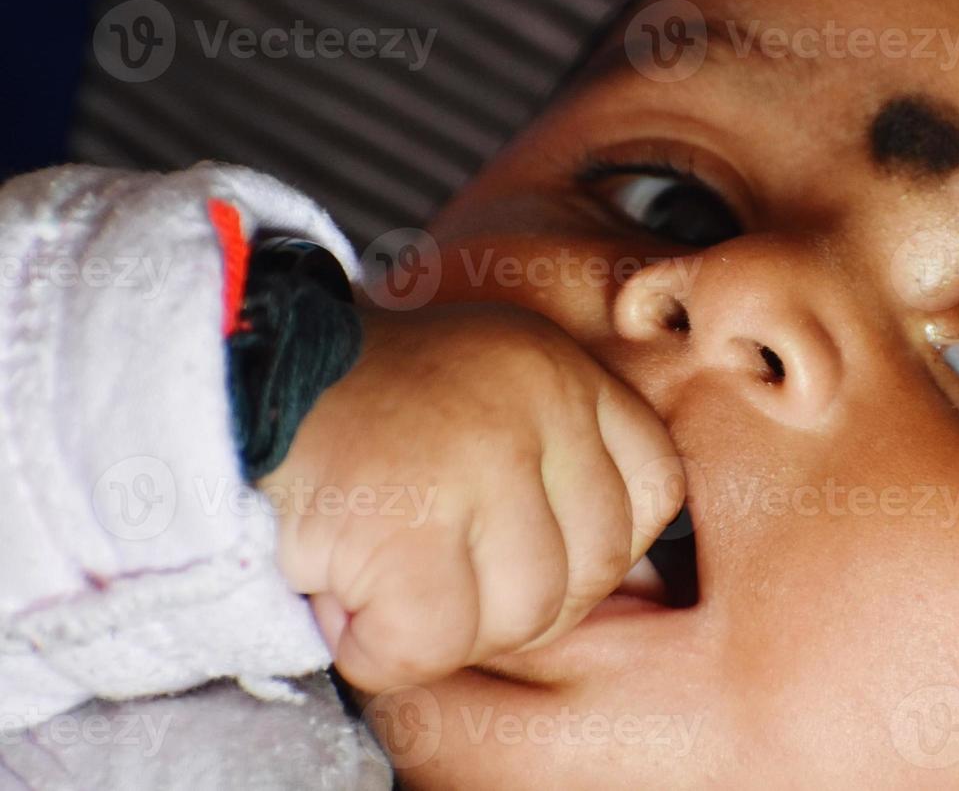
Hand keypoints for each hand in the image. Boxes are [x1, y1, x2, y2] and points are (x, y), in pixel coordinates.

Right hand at [259, 303, 683, 692]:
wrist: (243, 375)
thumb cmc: (373, 409)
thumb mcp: (494, 401)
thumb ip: (567, 472)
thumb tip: (645, 592)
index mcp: (563, 373)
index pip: (653, 489)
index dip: (600, 544)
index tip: (528, 543)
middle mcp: (535, 406)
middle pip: (590, 571)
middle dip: (513, 598)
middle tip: (439, 569)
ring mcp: (475, 462)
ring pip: (521, 616)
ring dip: (445, 624)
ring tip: (385, 573)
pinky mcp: (404, 525)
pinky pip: (432, 644)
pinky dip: (380, 648)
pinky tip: (348, 600)